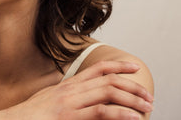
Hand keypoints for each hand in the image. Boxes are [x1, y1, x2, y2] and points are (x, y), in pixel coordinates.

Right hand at [7, 61, 152, 119]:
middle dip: (132, 86)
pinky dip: (120, 113)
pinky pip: (100, 112)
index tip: (134, 66)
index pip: (98, 68)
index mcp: (69, 84)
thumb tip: (83, 95)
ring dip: (131, 98)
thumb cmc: (32, 113)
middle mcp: (72, 88)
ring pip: (108, 91)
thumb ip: (68, 94)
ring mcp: (71, 101)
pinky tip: (132, 117)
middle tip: (148, 95)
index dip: (118, 65)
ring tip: (146, 106)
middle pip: (108, 79)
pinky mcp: (70, 116)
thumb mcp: (52, 97)